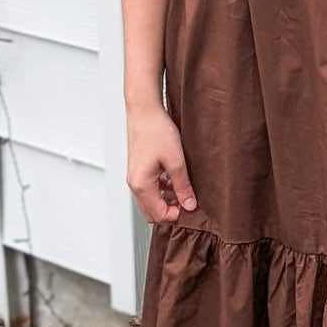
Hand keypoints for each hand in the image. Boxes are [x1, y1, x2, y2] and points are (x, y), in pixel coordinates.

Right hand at [126, 104, 197, 223]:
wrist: (144, 111)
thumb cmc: (156, 131)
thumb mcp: (176, 161)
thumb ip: (182, 186)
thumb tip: (189, 205)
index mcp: (141, 185)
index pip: (158, 215)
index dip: (176, 215)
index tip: (191, 207)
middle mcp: (134, 184)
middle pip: (151, 212)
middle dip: (170, 211)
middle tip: (188, 202)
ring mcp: (135, 177)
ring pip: (150, 202)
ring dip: (166, 201)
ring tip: (184, 191)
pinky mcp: (138, 170)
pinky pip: (149, 190)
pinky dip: (162, 191)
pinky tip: (175, 181)